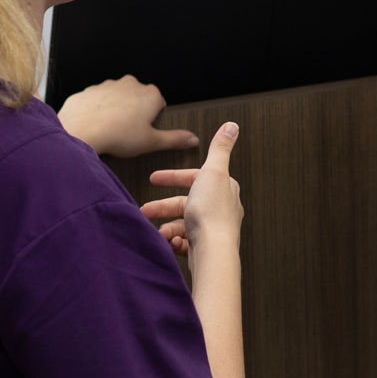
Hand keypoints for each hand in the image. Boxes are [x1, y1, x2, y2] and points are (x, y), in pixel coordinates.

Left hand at [58, 75, 200, 157]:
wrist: (82, 131)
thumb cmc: (118, 136)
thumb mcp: (152, 142)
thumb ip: (175, 139)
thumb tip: (194, 140)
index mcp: (150, 94)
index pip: (159, 103)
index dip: (153, 118)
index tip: (145, 130)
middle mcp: (130, 84)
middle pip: (138, 98)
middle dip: (134, 112)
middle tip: (128, 132)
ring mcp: (107, 85)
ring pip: (116, 97)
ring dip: (115, 110)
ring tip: (111, 130)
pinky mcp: (89, 90)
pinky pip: (96, 101)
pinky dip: (96, 111)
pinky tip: (95, 126)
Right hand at [141, 123, 243, 255]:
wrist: (213, 252)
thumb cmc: (211, 212)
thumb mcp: (213, 171)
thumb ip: (220, 148)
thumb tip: (232, 125)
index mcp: (222, 188)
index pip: (195, 178)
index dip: (173, 177)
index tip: (153, 179)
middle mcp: (220, 208)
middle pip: (185, 203)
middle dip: (162, 207)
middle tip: (144, 211)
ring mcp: (213, 230)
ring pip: (182, 224)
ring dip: (166, 227)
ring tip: (157, 233)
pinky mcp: (205, 248)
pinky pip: (184, 242)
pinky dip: (174, 242)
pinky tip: (169, 243)